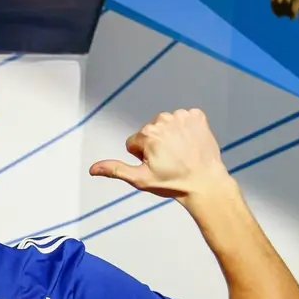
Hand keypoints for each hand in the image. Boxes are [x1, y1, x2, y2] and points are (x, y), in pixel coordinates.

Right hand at [89, 107, 230, 202]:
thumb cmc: (173, 183)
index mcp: (147, 134)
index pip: (135, 142)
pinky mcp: (197, 115)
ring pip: (167, 124)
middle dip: (156, 144)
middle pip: (150, 131)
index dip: (143, 156)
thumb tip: (92, 169)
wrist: (205, 182)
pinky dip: (187, 129)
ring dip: (171, 136)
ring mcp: (182, 116)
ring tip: (181, 153)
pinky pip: (185, 119)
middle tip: (170, 160)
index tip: (157, 165)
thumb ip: (115, 169)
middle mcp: (163, 120)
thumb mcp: (140, 179)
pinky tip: (191, 144)